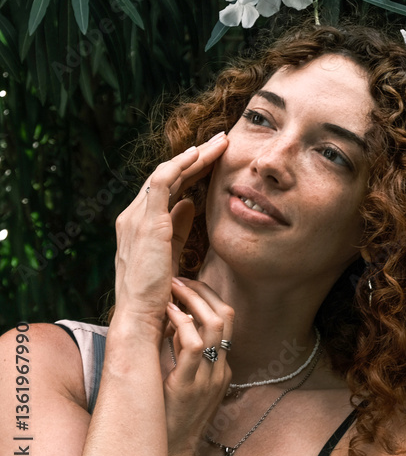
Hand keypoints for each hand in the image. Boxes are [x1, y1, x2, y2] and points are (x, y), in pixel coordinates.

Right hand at [113, 133, 228, 329]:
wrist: (142, 315)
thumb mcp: (171, 252)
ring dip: (194, 155)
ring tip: (219, 142)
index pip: (167, 186)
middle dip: (196, 155)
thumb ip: (178, 227)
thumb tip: (191, 203)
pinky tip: (198, 155)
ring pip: (166, 173)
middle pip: (167, 174)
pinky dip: (179, 165)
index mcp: (140, 223)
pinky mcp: (146, 221)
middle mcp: (133, 215)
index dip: (191, 169)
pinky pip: (161, 182)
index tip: (215, 156)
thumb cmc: (158, 292)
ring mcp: (136, 217)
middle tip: (221, 140)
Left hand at [163, 277, 232, 455]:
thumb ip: (182, 357)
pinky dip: (180, 323)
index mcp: (222, 367)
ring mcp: (208, 378)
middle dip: (202, 291)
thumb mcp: (184, 384)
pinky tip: (165, 315)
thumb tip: (169, 323)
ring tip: (170, 291)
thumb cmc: (170, 422)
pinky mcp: (188, 386)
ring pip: (214, 324)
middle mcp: (221, 369)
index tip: (186, 285)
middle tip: (177, 280)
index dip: (208, 297)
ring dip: (191, 300)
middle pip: (226, 316)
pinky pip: (193, 346)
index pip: (227, 320)